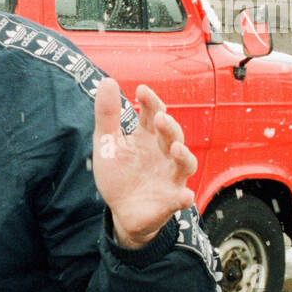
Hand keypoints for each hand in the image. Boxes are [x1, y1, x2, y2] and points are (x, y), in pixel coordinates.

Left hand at [92, 78, 196, 247]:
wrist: (120, 210)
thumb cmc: (118, 173)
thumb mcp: (106, 142)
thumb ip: (107, 115)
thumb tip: (107, 81)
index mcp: (148, 137)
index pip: (154, 114)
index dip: (151, 102)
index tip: (142, 90)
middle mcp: (164, 154)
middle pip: (173, 136)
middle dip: (169, 127)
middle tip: (161, 118)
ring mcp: (170, 177)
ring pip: (185, 163)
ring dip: (183, 155)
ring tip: (175, 149)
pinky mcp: (170, 201)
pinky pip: (181, 198)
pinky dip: (184, 197)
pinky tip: (184, 196)